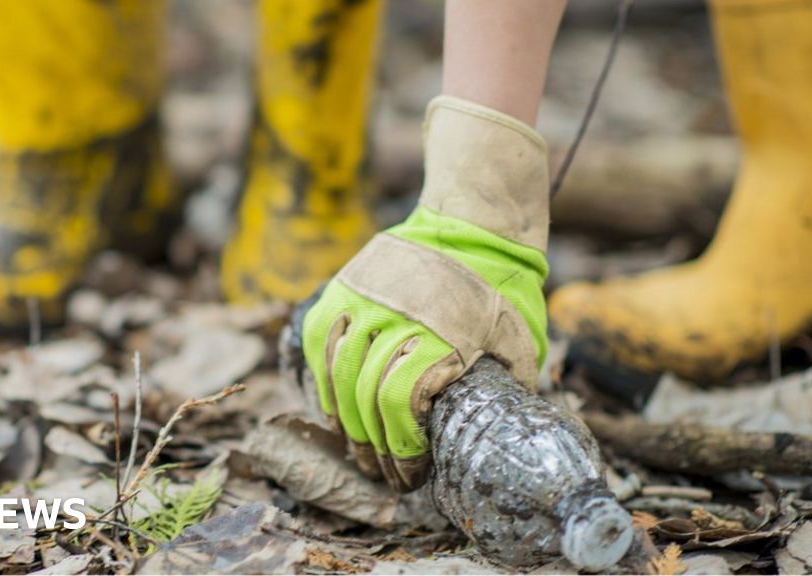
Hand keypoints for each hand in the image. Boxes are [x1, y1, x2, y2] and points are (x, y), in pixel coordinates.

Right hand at [300, 96, 550, 491]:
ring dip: (343, 419)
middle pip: (366, 395)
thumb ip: (511, 381)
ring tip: (354, 448)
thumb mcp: (518, 336)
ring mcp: (364, 299)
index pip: (401, 403)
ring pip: (338, 372)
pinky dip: (323, 379)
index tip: (408, 472)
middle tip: (380, 473)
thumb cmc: (499, 287)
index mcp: (442, 334)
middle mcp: (397, 317)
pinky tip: (333, 409)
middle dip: (371, 445)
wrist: (470, 223)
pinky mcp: (345, 288)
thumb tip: (508, 426)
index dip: (399, 446)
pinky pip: (322, 342)